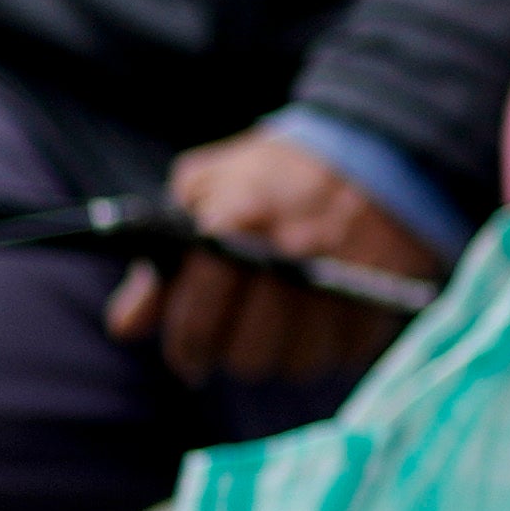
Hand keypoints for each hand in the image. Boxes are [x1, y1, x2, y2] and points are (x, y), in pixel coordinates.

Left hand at [113, 125, 445, 391]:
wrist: (376, 146)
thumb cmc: (275, 172)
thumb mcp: (207, 191)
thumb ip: (162, 259)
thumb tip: (126, 326)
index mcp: (237, 220)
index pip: (198, 314)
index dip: (185, 345)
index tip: (186, 357)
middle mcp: (290, 254)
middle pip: (247, 354)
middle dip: (233, 350)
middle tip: (233, 336)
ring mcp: (342, 278)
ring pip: (295, 364)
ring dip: (281, 353)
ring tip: (277, 327)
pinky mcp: (383, 298)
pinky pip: (343, 357)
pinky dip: (327, 346)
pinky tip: (318, 321)